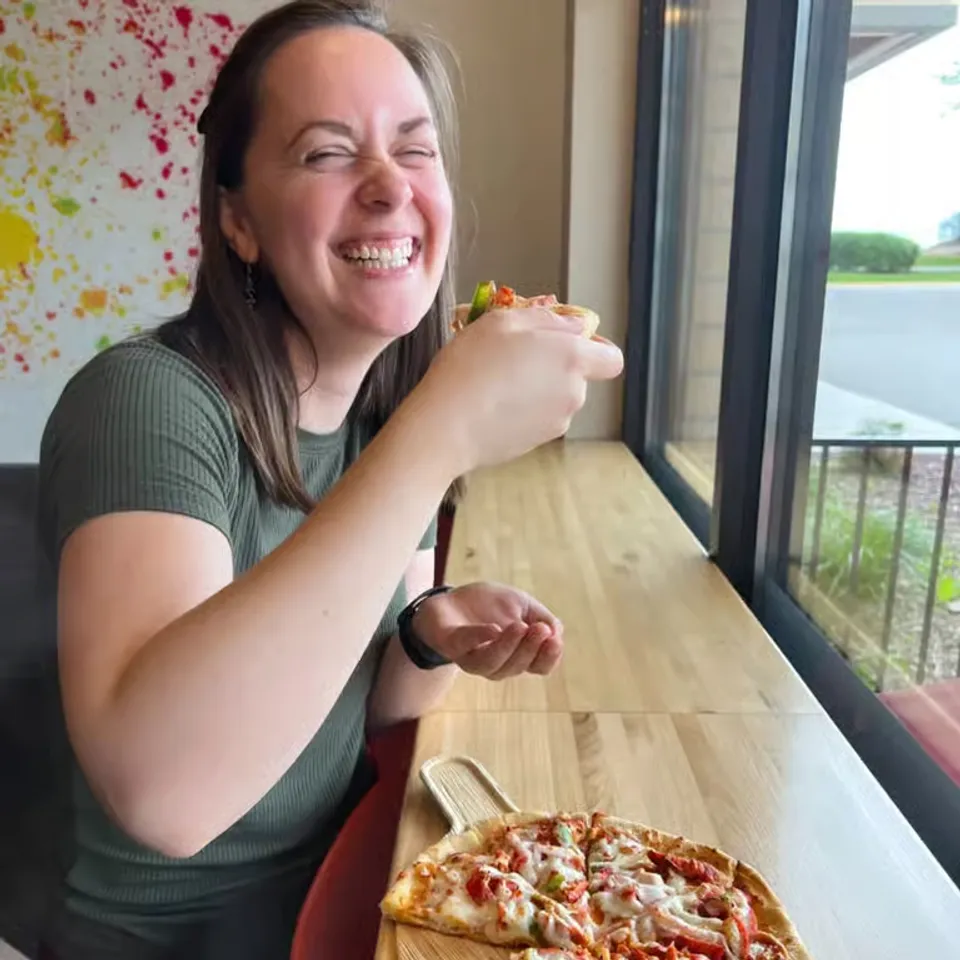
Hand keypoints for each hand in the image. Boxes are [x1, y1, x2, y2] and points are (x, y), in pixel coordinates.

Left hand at [413, 582, 562, 680]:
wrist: (452, 598)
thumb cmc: (490, 606)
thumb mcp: (522, 605)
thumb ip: (542, 618)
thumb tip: (555, 633)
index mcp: (517, 655)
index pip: (539, 666)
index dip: (549, 657)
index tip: (554, 639)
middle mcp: (496, 663)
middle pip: (517, 666)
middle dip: (531, 648)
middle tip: (540, 629)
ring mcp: (471, 656)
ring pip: (491, 663)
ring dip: (508, 646)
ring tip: (520, 627)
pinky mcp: (450, 644)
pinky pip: (463, 646)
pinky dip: (478, 637)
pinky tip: (493, 629)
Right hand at [417, 306, 622, 474]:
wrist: (446, 425)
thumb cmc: (470, 367)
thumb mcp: (503, 321)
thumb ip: (547, 319)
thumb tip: (574, 326)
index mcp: (572, 358)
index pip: (612, 359)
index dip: (597, 350)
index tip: (571, 344)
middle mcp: (573, 393)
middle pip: (577, 377)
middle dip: (554, 367)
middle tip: (514, 356)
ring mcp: (556, 422)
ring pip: (555, 398)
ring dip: (535, 389)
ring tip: (497, 382)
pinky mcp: (537, 444)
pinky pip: (536, 419)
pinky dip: (522, 411)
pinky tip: (492, 405)